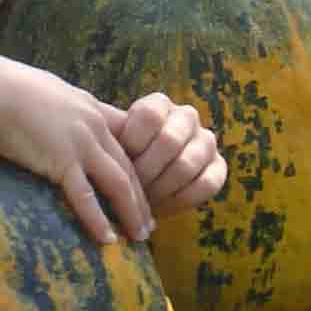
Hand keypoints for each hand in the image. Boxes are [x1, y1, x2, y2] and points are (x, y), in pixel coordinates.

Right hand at [0, 54, 149, 245]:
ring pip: (118, 183)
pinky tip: (107, 238)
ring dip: (132, 212)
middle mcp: (93, 125)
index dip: (139, 165)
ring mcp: (80, 143)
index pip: (127, 140)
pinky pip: (86, 196)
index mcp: (90, 107)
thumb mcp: (47, 91)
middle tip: (149, 223)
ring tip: (139, 237)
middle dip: (142, 198)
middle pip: (128, 166)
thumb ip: (62, 108)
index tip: (146, 188)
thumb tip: (57, 120)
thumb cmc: (5, 88)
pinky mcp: (61, 160)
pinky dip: (98, 220)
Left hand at [120, 93, 225, 223]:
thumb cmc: (121, 159)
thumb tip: (92, 130)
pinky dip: (182, 199)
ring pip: (187, 164)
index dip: (132, 142)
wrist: (144, 181)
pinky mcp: (219, 166)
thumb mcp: (110, 142)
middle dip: (146, 170)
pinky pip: (207, 184)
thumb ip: (107, 133)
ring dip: (162, 187)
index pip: (150, 115)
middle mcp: (186, 116)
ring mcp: (206, 140)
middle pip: (169, 141)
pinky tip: (164, 206)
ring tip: (144, 200)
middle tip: (131, 188)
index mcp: (159, 104)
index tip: (119, 161)